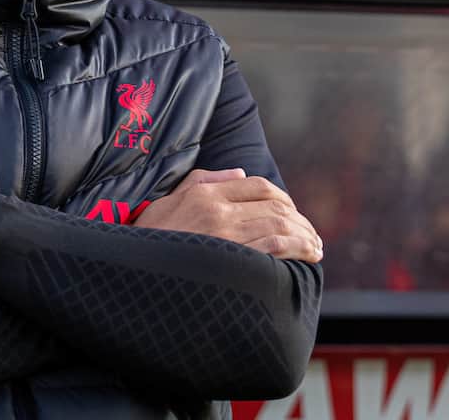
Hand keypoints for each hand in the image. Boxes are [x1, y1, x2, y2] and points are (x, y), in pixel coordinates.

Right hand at [134, 169, 322, 261]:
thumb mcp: (167, 202)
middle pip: (274, 206)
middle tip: (312, 234)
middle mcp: (218, 210)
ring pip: (279, 226)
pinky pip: (273, 249)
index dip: (282, 197)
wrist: (133, 275)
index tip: (292, 212)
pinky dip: (296, 250)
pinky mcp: (231, 262)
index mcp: (204, 193)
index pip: (257, 185)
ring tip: (315, 248)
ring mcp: (225, 236)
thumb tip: (238, 173)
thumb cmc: (147, 239)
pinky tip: (306, 257)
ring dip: (304, 236)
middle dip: (300, 220)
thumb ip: (202, 181)